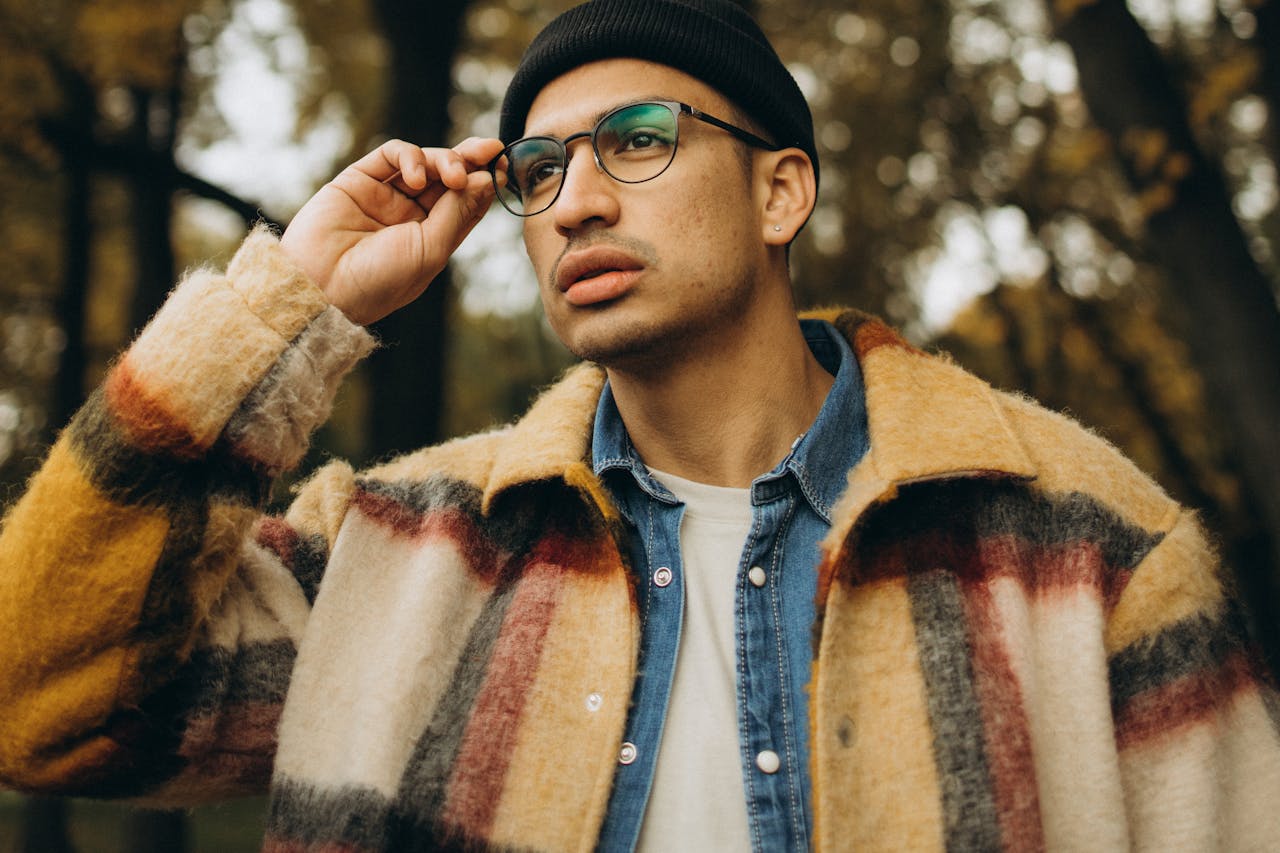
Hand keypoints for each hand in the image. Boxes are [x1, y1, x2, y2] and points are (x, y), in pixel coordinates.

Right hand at [280, 137, 504, 325]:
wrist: (321, 286)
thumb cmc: (379, 280)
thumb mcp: (431, 250)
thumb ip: (458, 212)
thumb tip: (486, 178)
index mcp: (432, 237)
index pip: (466, 202)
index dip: (486, 182)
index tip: (503, 169)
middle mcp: (411, 215)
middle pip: (450, 176)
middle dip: (472, 160)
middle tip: (490, 150)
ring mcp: (386, 195)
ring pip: (426, 162)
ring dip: (446, 159)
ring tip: (453, 174)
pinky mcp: (360, 179)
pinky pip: (393, 155)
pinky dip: (411, 157)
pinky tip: (418, 178)